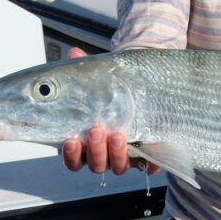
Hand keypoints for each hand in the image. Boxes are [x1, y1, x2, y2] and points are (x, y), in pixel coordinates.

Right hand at [60, 48, 159, 176]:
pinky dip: (146, 161)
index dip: (71, 155)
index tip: (71, 140)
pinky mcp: (149, 157)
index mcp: (87, 142)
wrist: (145, 94)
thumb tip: (74, 53)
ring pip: (118, 167)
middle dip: (95, 150)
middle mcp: (105, 154)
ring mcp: (127, 157)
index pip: (74, 159)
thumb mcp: (100, 81)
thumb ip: (85, 70)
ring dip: (115, 153)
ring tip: (117, 134)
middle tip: (96, 130)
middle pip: (96, 165)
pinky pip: (147, 165)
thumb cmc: (114, 93)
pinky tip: (144, 145)